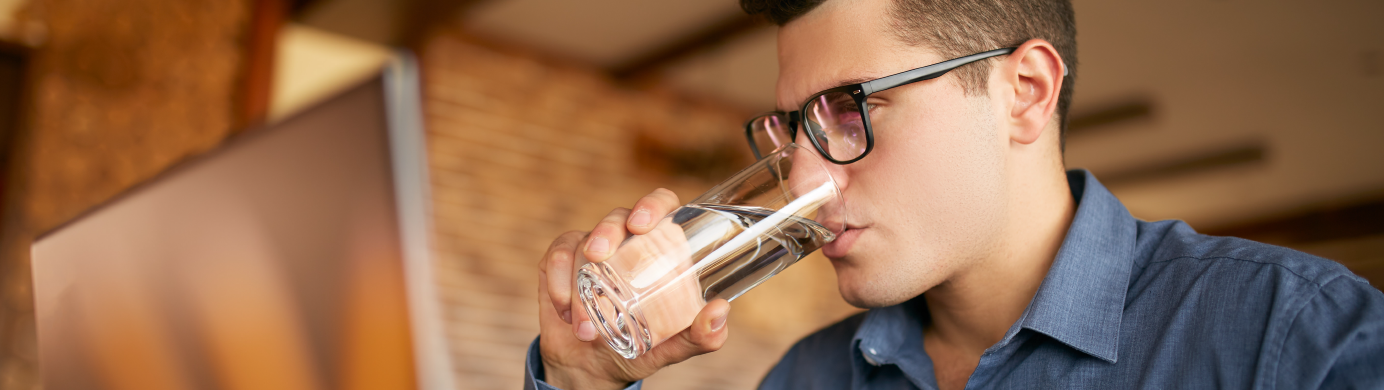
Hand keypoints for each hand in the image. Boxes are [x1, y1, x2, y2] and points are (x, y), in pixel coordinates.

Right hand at [536, 188, 731, 389]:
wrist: (591, 367)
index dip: (652, 204)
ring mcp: (591, 248)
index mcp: (660, 249)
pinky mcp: (561, 260)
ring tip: (585, 326)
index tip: (641, 225)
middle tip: (599, 256)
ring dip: (579, 281)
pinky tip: (565, 311)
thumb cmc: (639, 349)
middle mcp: (626, 242)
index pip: (661, 207)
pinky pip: (556, 256)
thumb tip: (720, 311)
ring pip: (583, 240)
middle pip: (618, 216)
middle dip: (606, 231)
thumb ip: (701, 336)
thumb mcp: (672, 347)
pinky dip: (557, 283)